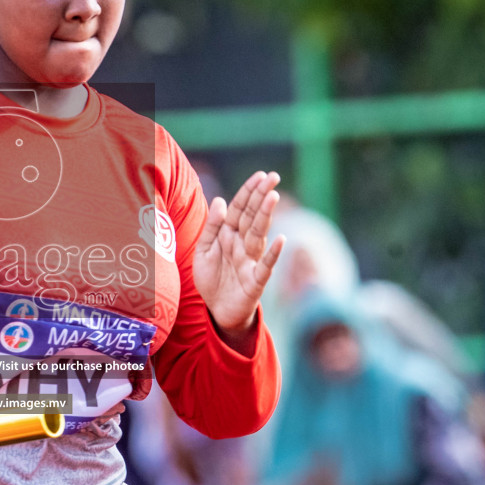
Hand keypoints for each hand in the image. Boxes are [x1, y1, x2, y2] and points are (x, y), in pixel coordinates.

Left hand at [194, 171, 285, 350]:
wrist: (216, 310)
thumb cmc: (212, 278)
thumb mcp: (203, 250)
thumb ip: (212, 227)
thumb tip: (221, 200)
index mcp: (229, 234)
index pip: (240, 209)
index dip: (248, 192)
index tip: (260, 175)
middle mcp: (243, 244)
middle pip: (252, 217)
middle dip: (261, 196)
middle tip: (273, 177)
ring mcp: (251, 261)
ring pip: (258, 235)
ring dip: (265, 216)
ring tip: (273, 197)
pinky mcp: (256, 281)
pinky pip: (265, 265)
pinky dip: (273, 253)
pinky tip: (280, 239)